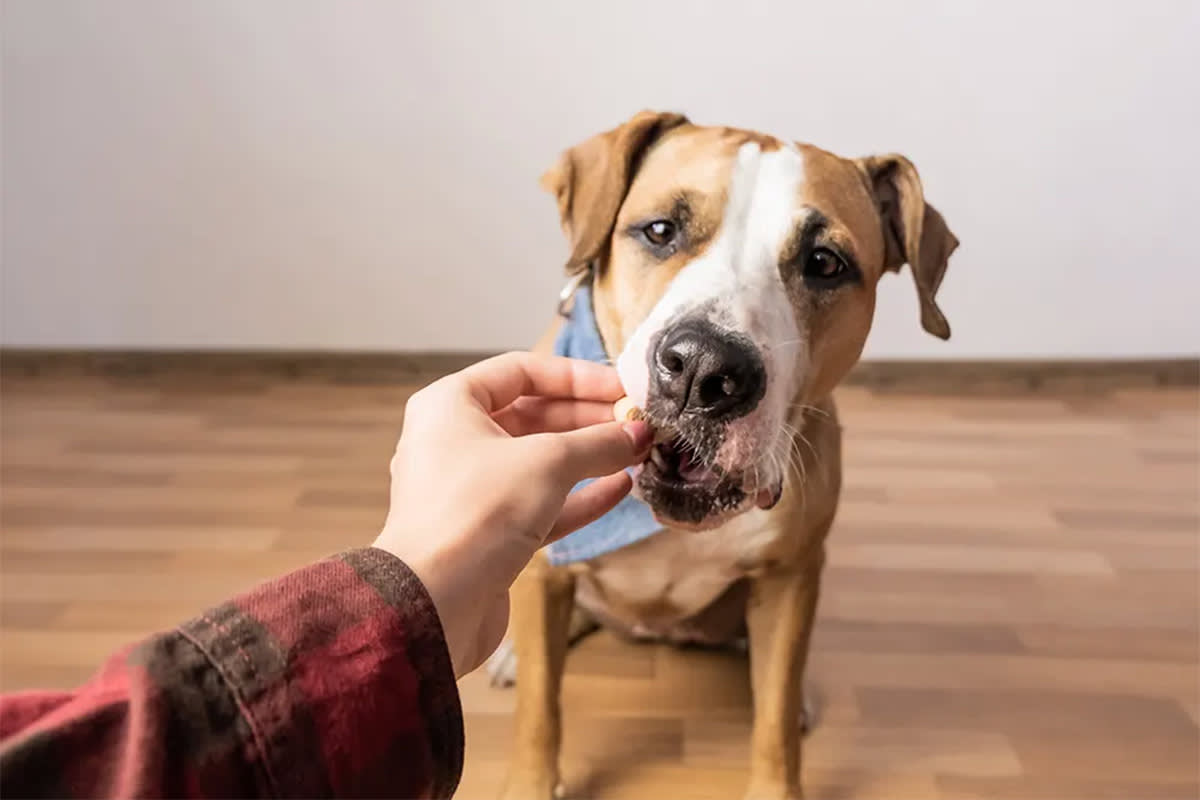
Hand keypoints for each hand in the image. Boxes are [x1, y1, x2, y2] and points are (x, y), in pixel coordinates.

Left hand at [374, 352, 652, 676]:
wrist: (436, 604)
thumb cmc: (475, 514)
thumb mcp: (547, 463)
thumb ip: (598, 443)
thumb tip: (638, 433)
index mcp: (450, 406)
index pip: (521, 371)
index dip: (576, 377)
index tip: (622, 388)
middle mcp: (455, 442)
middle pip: (532, 415)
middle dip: (589, 419)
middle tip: (638, 424)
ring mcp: (471, 490)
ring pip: (540, 462)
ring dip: (589, 458)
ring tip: (638, 453)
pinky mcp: (488, 534)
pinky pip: (541, 503)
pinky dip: (579, 495)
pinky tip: (621, 489)